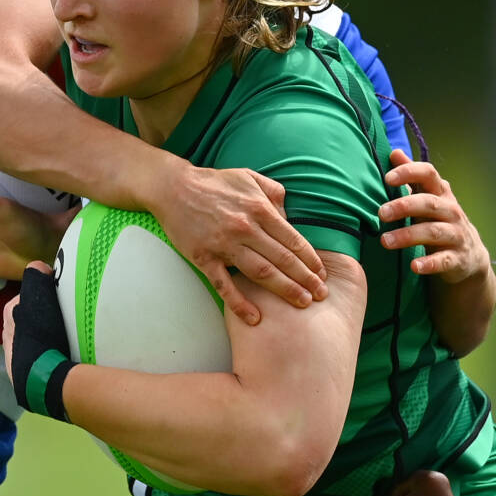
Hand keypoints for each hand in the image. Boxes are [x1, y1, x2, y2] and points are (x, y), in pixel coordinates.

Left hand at [2, 261, 71, 419]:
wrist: (45, 379)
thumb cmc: (43, 336)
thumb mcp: (39, 299)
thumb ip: (36, 278)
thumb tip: (38, 266)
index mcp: (11, 315)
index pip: (27, 297)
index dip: (45, 295)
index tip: (62, 298)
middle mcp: (9, 335)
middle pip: (30, 319)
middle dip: (45, 317)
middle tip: (66, 319)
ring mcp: (15, 358)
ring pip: (35, 340)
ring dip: (48, 339)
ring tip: (67, 340)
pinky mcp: (24, 377)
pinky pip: (39, 359)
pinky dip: (48, 356)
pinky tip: (62, 358)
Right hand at [153, 164, 325, 325]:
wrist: (173, 188)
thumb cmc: (215, 183)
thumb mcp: (250, 177)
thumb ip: (274, 194)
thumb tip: (290, 217)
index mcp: (259, 208)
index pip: (293, 240)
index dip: (310, 259)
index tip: (322, 274)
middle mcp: (245, 228)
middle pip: (282, 259)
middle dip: (306, 278)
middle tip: (321, 295)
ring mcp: (224, 245)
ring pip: (261, 273)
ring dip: (285, 290)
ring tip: (302, 303)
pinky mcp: (204, 258)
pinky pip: (224, 285)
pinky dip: (240, 303)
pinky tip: (255, 318)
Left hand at [378, 151, 489, 283]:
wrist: (470, 256)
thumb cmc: (440, 221)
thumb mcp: (428, 198)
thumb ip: (412, 177)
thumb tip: (394, 152)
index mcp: (441, 194)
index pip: (429, 174)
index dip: (409, 172)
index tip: (388, 177)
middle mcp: (451, 211)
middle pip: (429, 204)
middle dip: (404, 206)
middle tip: (380, 213)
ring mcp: (456, 235)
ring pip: (433, 232)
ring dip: (408, 236)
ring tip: (385, 241)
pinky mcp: (458, 259)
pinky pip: (444, 261)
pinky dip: (430, 263)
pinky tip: (414, 266)